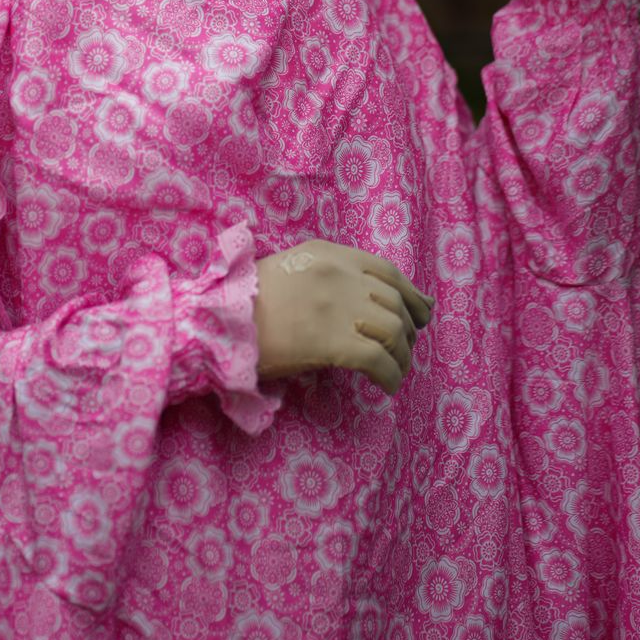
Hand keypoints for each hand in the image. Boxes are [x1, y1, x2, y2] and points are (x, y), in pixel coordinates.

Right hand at [254, 239, 434, 391]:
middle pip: (394, 301)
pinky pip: (378, 359)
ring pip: (394, 330)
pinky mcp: (333, 341)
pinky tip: (387, 385)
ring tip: (396, 370)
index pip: (386, 269)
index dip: (409, 293)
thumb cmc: (247, 301)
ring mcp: (338, 307)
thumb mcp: (291, 269)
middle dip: (408, 327)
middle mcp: (340, 275)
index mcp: (329, 254)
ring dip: (402, 354)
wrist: (220, 323)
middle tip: (405, 347)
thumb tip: (363, 303)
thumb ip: (328, 276)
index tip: (419, 311)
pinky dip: (390, 375)